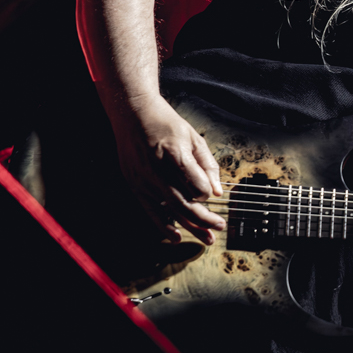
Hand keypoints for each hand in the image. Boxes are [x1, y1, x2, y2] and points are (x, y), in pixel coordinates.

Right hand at [111, 94, 224, 243]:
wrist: (133, 115)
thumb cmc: (166, 124)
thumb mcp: (194, 138)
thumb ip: (207, 166)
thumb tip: (217, 191)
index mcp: (175, 155)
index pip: (196, 186)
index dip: (207, 192)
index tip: (211, 193)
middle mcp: (157, 171)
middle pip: (185, 204)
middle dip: (205, 220)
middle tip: (219, 227)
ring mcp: (144, 180)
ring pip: (170, 211)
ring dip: (191, 227)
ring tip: (206, 238)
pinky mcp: (135, 186)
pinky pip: (151, 211)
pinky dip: (164, 226)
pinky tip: (176, 237)